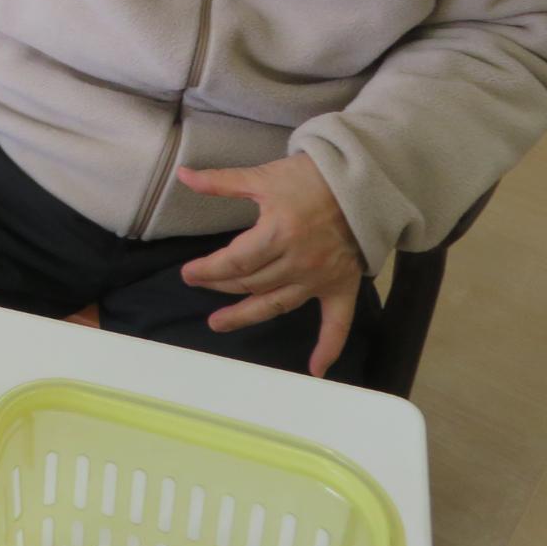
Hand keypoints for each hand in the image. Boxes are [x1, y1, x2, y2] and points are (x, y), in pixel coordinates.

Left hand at [176, 154, 365, 377]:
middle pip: (250, 283)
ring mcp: (321, 278)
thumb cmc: (311, 177)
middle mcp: (298, 262)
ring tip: (219, 323)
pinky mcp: (342, 286)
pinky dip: (328, 348)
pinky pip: (338, 323)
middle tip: (201, 284)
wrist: (362, 182)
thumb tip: (184, 176)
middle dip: (221, 285)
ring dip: (246, 316)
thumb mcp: (263, 175)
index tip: (188, 274)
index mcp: (278, 234)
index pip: (235, 261)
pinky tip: (315, 369)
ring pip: (276, 304)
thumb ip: (222, 182)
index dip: (208, 270)